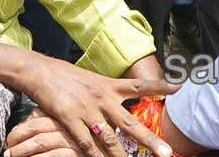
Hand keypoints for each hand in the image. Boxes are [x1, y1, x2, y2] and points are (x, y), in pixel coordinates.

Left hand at [6, 109, 87, 156]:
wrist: (103, 154)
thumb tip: (27, 121)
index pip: (38, 116)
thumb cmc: (80, 143)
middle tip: (7, 147)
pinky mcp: (77, 154)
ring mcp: (74, 140)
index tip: (11, 136)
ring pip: (41, 141)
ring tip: (10, 155)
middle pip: (37, 127)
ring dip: (22, 150)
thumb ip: (50, 119)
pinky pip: (52, 155)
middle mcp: (70, 125)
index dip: (21, 127)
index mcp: (67, 115)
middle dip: (17, 137)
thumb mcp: (67, 127)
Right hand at [21, 57, 176, 156]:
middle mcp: (102, 98)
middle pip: (130, 122)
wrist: (39, 70)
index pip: (139, 86)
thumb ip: (105, 91)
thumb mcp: (90, 79)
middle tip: (167, 152)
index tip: (179, 87)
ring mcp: (87, 109)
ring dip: (122, 156)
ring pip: (110, 138)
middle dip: (149, 139)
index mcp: (108, 85)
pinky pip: (86, 143)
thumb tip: (119, 98)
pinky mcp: (70, 118)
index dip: (160, 87)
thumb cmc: (63, 74)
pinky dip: (95, 155)